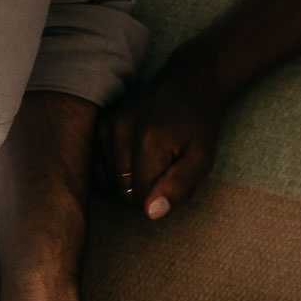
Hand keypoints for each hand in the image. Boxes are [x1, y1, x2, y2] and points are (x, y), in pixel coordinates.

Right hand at [96, 62, 224, 220]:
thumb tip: (150, 213)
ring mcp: (106, 125)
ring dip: (130, 181)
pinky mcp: (99, 125)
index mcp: (147, 140)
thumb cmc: (197, 128)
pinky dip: (117, 172)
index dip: (158, 197)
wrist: (186, 88)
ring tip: (150, 158)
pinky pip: (100, 170)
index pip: (140, 198)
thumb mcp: (202, 160)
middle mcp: (119, 130)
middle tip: (163, 166)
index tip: (172, 176)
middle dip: (143, 190)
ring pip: (109, 184)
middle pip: (122, 192)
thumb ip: (179, 188)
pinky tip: (134, 157)